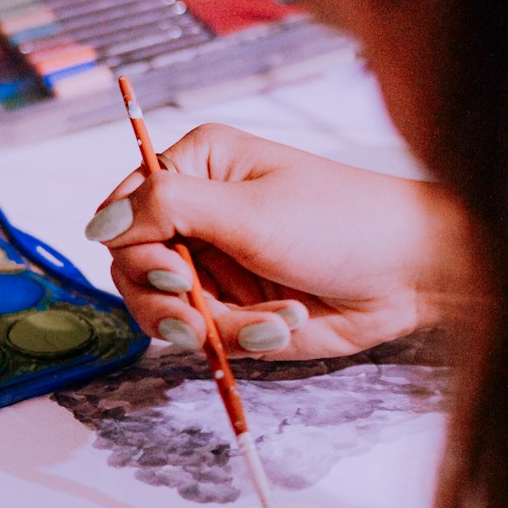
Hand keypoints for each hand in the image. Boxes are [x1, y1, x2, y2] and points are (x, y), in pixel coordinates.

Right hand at [86, 126, 476, 359]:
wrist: (411, 273)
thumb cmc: (343, 221)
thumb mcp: (249, 210)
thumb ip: (167, 209)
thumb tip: (97, 225)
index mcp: (196, 169)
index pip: (121, 211)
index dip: (130, 247)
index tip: (169, 267)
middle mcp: (197, 217)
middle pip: (132, 270)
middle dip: (166, 299)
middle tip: (199, 314)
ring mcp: (215, 268)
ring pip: (165, 313)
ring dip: (213, 325)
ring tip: (267, 321)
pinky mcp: (236, 312)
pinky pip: (208, 338)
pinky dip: (244, 338)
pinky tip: (288, 320)